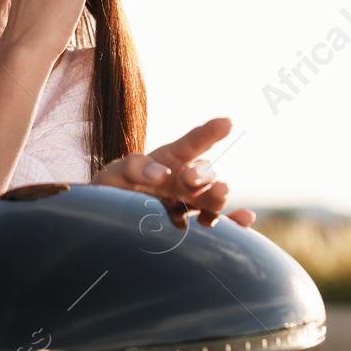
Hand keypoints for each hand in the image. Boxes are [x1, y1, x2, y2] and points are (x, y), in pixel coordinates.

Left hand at [90, 116, 254, 230]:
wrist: (105, 224)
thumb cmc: (110, 192)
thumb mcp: (113, 174)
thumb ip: (134, 167)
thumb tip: (162, 173)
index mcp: (168, 161)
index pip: (192, 143)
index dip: (209, 132)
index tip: (227, 122)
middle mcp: (183, 181)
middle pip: (204, 172)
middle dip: (201, 173)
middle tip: (188, 178)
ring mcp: (190, 204)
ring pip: (213, 197)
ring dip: (218, 195)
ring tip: (220, 193)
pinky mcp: (192, 228)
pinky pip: (217, 224)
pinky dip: (233, 223)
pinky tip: (245, 220)